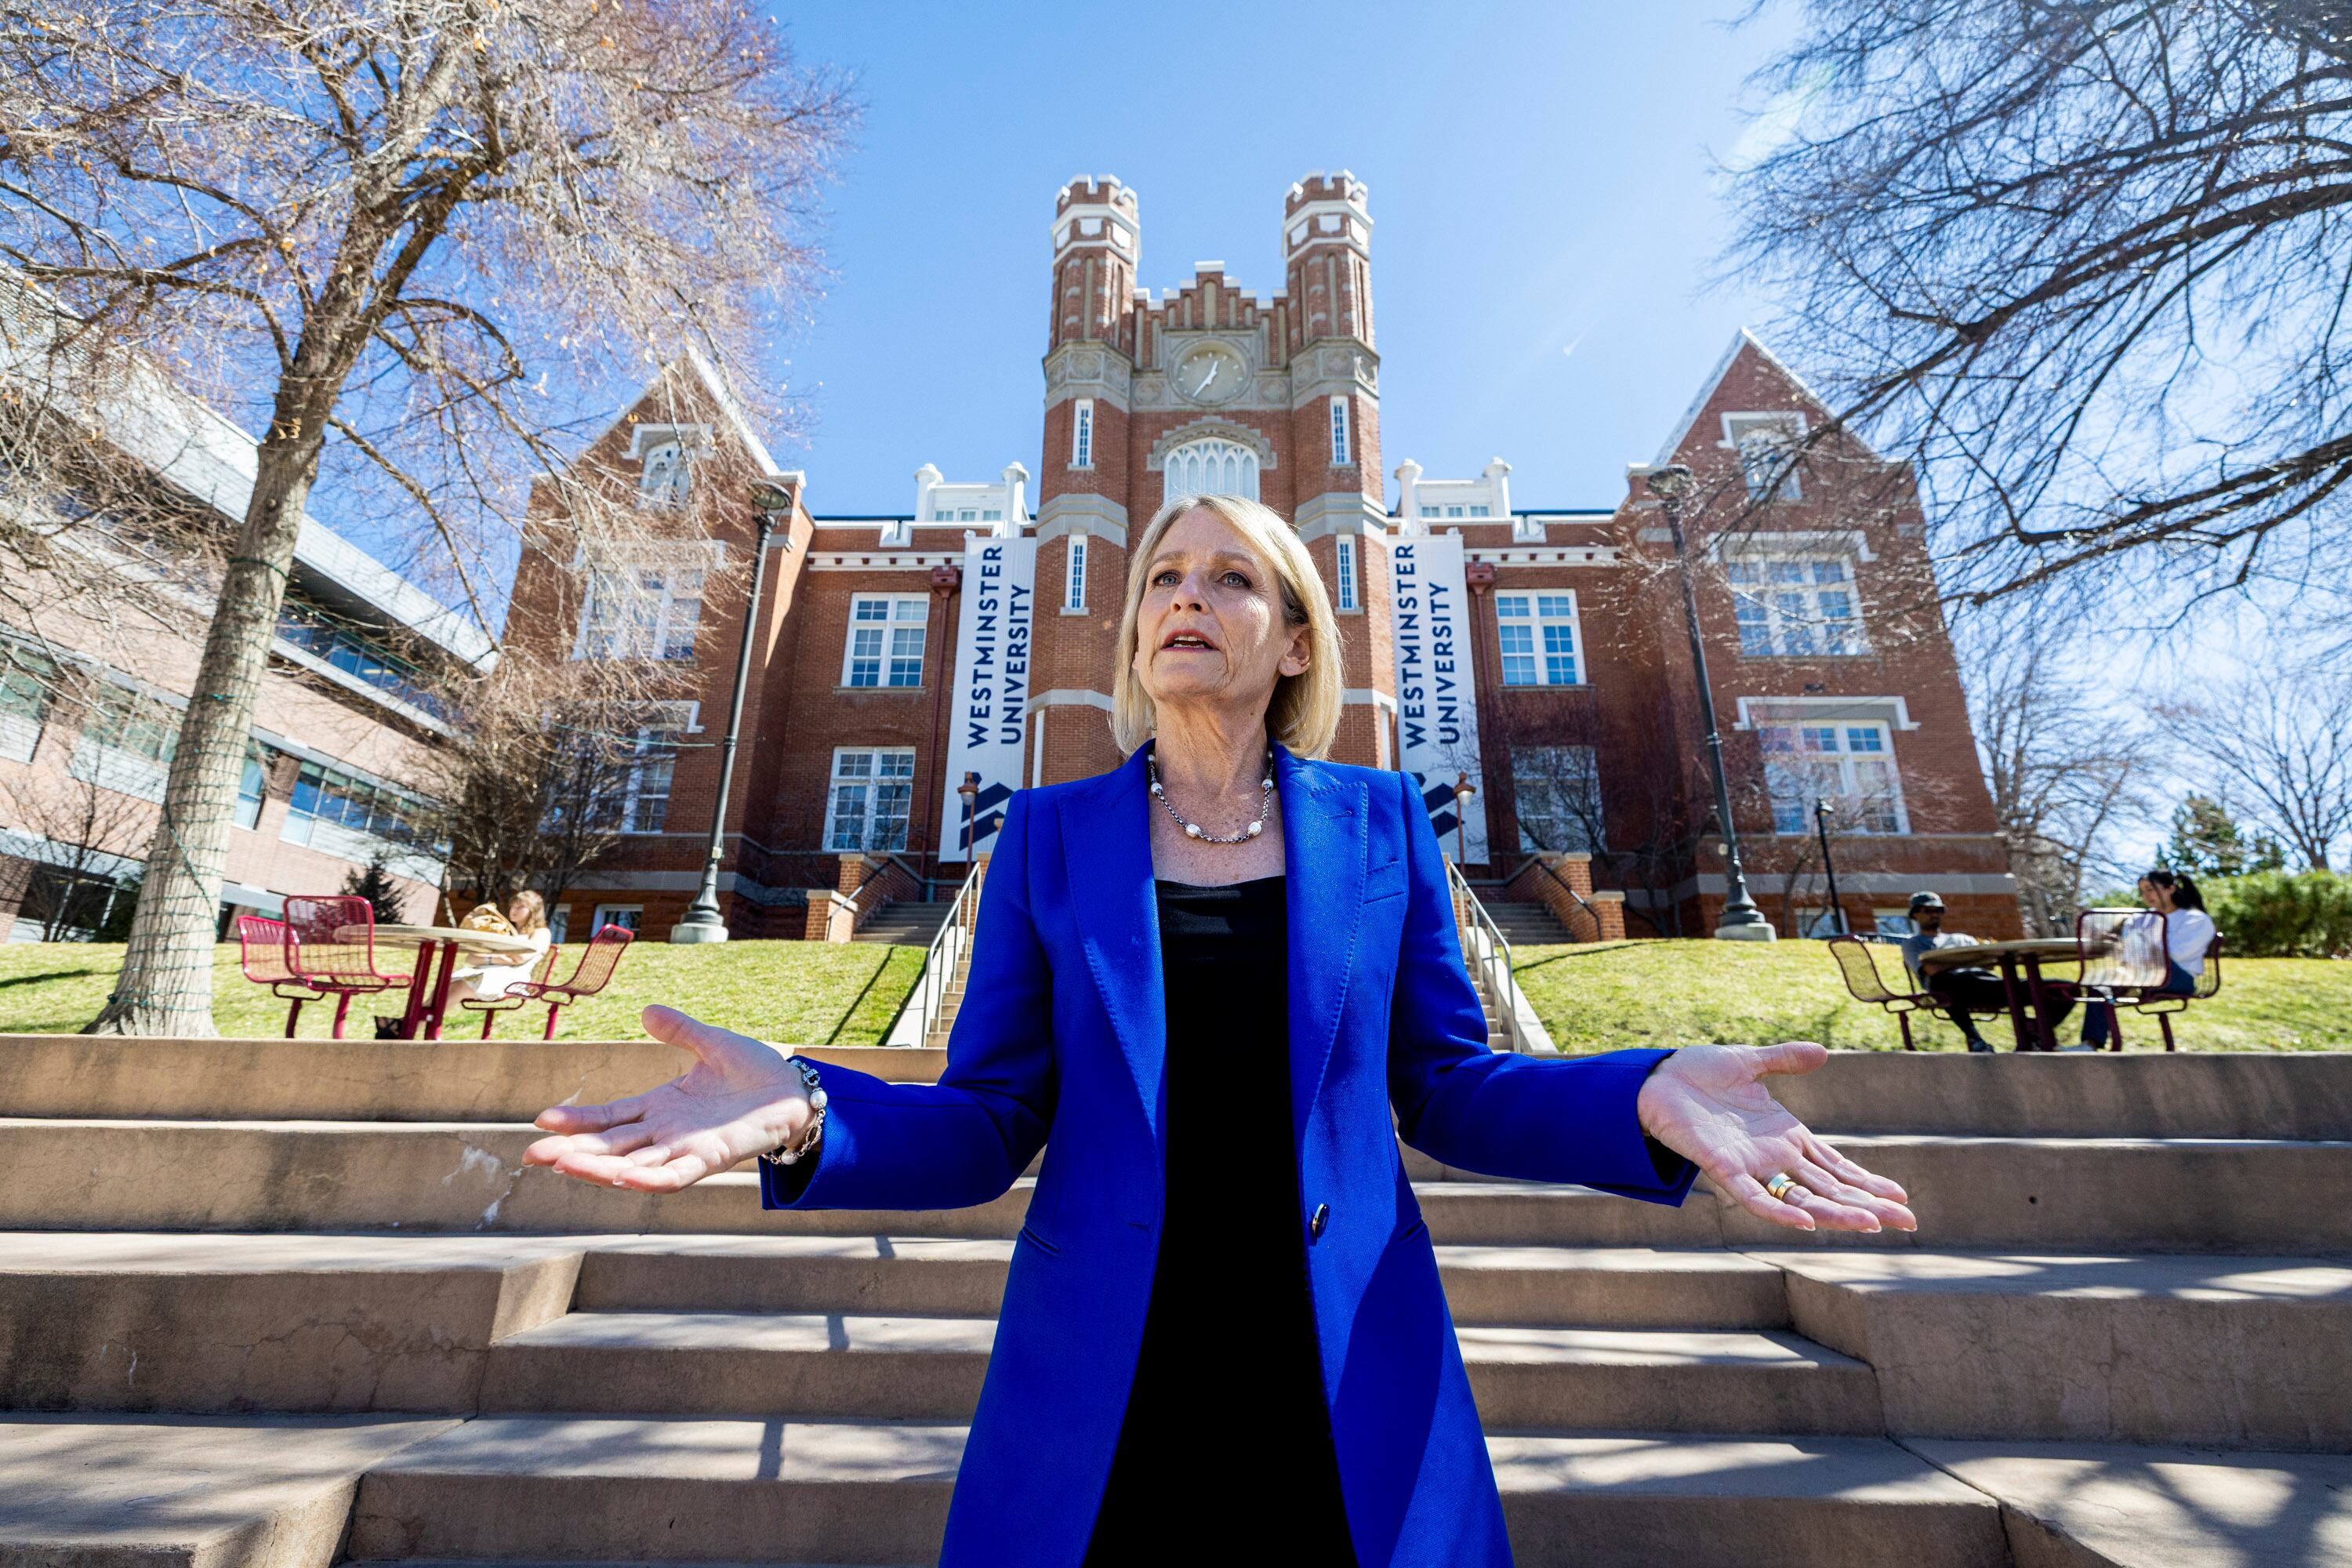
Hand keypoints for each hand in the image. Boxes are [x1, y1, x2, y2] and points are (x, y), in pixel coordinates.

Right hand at [523, 1005, 814, 1192]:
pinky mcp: (713, 1157)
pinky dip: (651, 1178)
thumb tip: (646, 1011)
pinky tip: (624, 1177)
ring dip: (600, 1168)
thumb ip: (680, 1031)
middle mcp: (667, 1132)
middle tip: (532, 1156)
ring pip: (634, 1165)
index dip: (576, 1121)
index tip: (542, 1120)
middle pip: (610, 1147)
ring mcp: (687, 1147)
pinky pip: (676, 1175)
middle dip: (572, 1152)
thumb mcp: (712, 1043)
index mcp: (661, 1107)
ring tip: (564, 1164)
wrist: (797, 1089)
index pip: (608, 1118)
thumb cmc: (755, 1072)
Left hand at [1635, 1042, 1916, 1233]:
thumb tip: (1822, 1054)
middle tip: (1908, 1223)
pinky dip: (1778, 1212)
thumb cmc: (1698, 1075)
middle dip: (1867, 1205)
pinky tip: (1807, 1224)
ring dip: (1836, 1212)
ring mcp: (1750, 1165)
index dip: (1866, 1181)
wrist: (1653, 1079)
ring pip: (1801, 1198)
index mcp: (1785, 1135)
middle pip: (1829, 1187)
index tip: (1901, 1197)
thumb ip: (1784, 1061)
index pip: (1835, 1165)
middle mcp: (1773, 1156)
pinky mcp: (1722, 1167)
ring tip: (1872, 1224)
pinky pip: (1753, 1196)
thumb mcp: (1750, 1063)